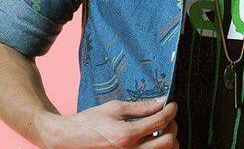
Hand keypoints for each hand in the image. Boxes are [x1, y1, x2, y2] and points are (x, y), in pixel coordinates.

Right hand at [35, 98, 177, 148]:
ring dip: (168, 139)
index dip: (170, 111)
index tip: (172, 105)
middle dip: (172, 126)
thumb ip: (140, 107)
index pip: (159, 122)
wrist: (70, 141)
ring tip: (162, 128)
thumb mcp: (115, 108)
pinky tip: (154, 139)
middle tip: (169, 116)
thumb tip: (161, 102)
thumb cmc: (91, 122)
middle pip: (167, 141)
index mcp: (127, 135)